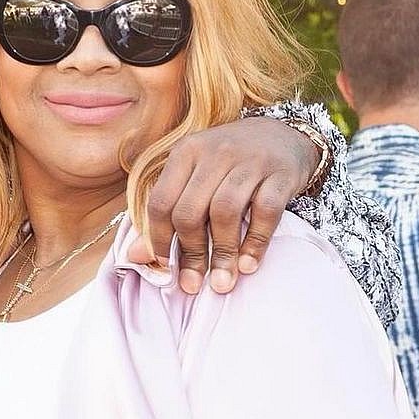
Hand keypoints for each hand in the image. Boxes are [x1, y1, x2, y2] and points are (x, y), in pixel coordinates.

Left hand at [128, 118, 319, 293]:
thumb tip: (135, 257)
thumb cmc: (229, 164)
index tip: (166, 268)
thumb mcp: (193, 177)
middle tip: (194, 283)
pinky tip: (248, 265)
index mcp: (186, 152)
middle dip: (191, 253)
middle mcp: (215, 153)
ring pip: (225, 212)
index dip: (158, 239)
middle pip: (190, 210)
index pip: (161, 201)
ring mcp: (249, 161)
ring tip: (222, 282)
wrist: (283, 135)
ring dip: (222, 253)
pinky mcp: (280, 174)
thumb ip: (165, 214)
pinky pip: (265, 212)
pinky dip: (255, 242)